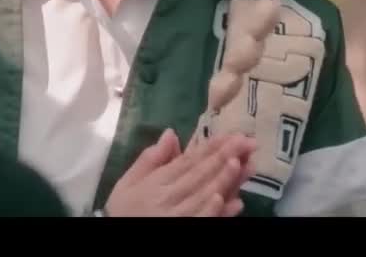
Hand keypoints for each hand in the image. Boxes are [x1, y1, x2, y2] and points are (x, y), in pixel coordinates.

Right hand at [104, 129, 256, 216]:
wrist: (118, 233)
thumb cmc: (125, 209)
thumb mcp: (128, 182)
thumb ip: (149, 158)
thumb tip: (170, 133)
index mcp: (158, 181)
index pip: (189, 161)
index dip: (211, 147)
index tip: (232, 135)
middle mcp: (171, 196)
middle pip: (202, 174)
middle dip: (225, 156)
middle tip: (247, 142)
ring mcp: (181, 216)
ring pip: (207, 194)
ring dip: (226, 179)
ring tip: (243, 163)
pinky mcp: (188, 229)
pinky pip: (204, 220)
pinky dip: (217, 211)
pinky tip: (234, 201)